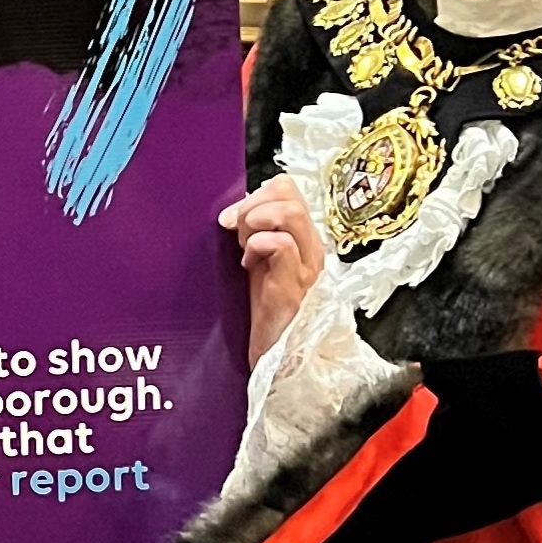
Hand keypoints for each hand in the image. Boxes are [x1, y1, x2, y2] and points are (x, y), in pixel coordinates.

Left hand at [220, 179, 326, 364]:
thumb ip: (253, 233)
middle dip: (252, 205)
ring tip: (245, 249)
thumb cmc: (259, 310)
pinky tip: (248, 266)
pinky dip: (258, 246)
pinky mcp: (293, 287)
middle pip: (289, 193)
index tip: (231, 220)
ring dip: (256, 222)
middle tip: (236, 235)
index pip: (287, 186)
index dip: (256, 194)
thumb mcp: (255, 261)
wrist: (270, 355)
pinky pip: (281, 245)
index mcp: (300, 237)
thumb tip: (235, 210)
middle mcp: (310, 247)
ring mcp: (306, 267)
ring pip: (291, 212)